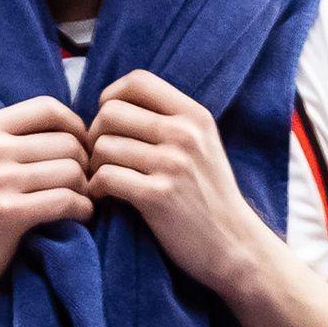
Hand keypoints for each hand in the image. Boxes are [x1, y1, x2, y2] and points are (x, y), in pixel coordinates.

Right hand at [0, 96, 93, 300]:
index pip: (47, 107)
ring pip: (72, 171)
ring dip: (86, 189)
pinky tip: (80, 216)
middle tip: (84, 184)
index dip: (75, 126)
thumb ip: (18, 138)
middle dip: (85, 165)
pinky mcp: (8, 213)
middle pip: (67, 142)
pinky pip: (66, 201)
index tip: (81, 150)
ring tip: (81, 201)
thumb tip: (80, 128)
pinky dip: (83, 209)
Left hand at [89, 70, 269, 300]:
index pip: (138, 81)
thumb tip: (115, 103)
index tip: (109, 123)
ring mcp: (173, 165)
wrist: (234, 245)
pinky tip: (102, 197)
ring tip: (102, 180)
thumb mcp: (201, 146)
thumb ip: (169, 122)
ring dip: (93, 165)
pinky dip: (95, 188)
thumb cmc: (208, 196)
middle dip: (94, 134)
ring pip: (103, 145)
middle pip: (110, 112)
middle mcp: (185, 134)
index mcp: (194, 115)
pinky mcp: (158, 196)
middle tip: (99, 158)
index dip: (111, 96)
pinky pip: (106, 177)